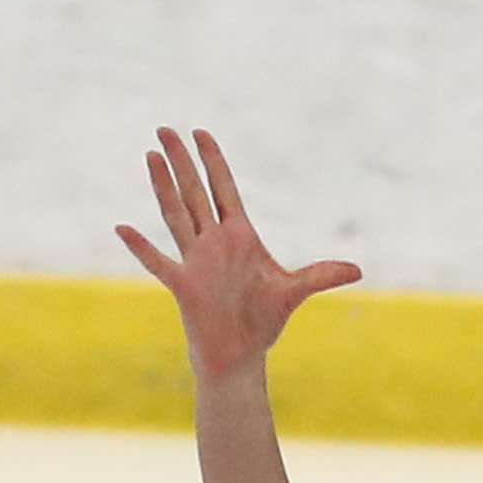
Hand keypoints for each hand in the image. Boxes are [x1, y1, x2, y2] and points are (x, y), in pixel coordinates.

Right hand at [114, 126, 359, 386]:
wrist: (241, 354)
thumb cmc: (263, 320)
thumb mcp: (295, 291)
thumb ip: (323, 275)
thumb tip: (359, 271)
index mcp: (239, 235)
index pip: (224, 188)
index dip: (213, 161)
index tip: (200, 132)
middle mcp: (213, 242)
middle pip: (195, 192)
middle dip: (182, 160)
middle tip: (165, 128)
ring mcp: (196, 261)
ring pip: (176, 214)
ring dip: (163, 186)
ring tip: (150, 156)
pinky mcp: (184, 285)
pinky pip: (159, 262)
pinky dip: (141, 247)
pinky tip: (123, 228)